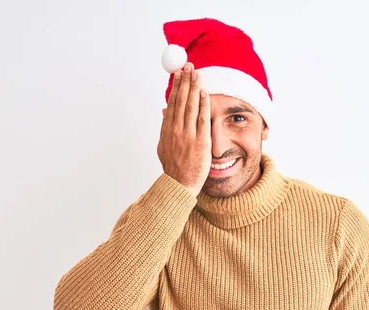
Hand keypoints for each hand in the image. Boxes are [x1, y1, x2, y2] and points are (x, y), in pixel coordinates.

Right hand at [157, 62, 211, 196]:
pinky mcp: (200, 142)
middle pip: (180, 100)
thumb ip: (165, 127)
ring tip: (196, 72)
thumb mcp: (164, 145)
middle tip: (188, 65)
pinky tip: (205, 93)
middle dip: (185, 81)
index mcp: (167, 129)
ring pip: (190, 106)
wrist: (179, 184)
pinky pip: (202, 119)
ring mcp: (188, 135)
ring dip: (193, 87)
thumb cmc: (174, 167)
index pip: (172, 102)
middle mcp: (176, 130)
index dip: (176, 86)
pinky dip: (203, 105)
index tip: (179, 73)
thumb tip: (164, 110)